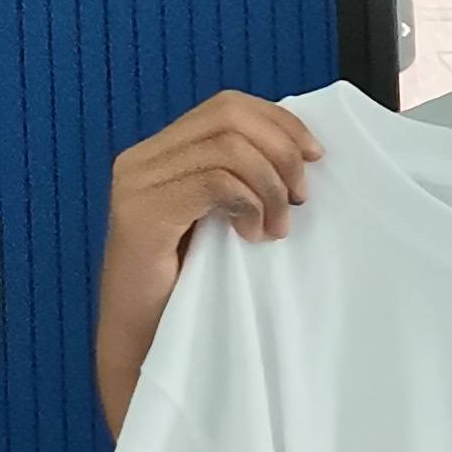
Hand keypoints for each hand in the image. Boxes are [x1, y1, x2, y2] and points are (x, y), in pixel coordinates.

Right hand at [95, 90, 319, 432]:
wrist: (148, 344)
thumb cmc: (194, 285)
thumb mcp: (224, 219)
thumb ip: (242, 179)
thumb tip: (302, 149)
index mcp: (161, 154)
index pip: (228, 107)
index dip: (280, 123)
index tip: (315, 156)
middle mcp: (141, 160)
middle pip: (230, 116)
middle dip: (282, 151)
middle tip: (299, 198)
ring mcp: (136, 185)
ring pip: (229, 148)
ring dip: (269, 186)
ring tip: (276, 227)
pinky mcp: (141, 216)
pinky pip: (216, 183)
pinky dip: (249, 204)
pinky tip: (252, 236)